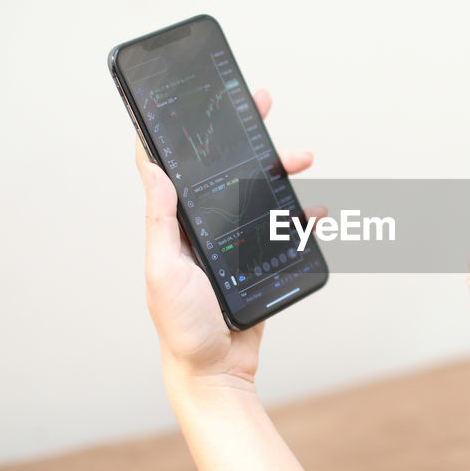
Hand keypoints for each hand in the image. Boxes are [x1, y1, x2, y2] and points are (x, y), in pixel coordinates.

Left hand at [135, 89, 323, 395]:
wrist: (216, 372)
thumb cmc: (180, 326)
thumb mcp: (164, 271)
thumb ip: (161, 222)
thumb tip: (152, 168)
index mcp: (177, 224)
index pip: (177, 166)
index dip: (186, 130)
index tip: (201, 99)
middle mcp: (205, 227)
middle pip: (227, 168)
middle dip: (245, 134)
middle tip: (262, 102)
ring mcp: (234, 242)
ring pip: (260, 191)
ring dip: (280, 170)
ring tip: (302, 158)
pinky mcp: (260, 260)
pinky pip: (284, 229)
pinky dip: (302, 217)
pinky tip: (316, 210)